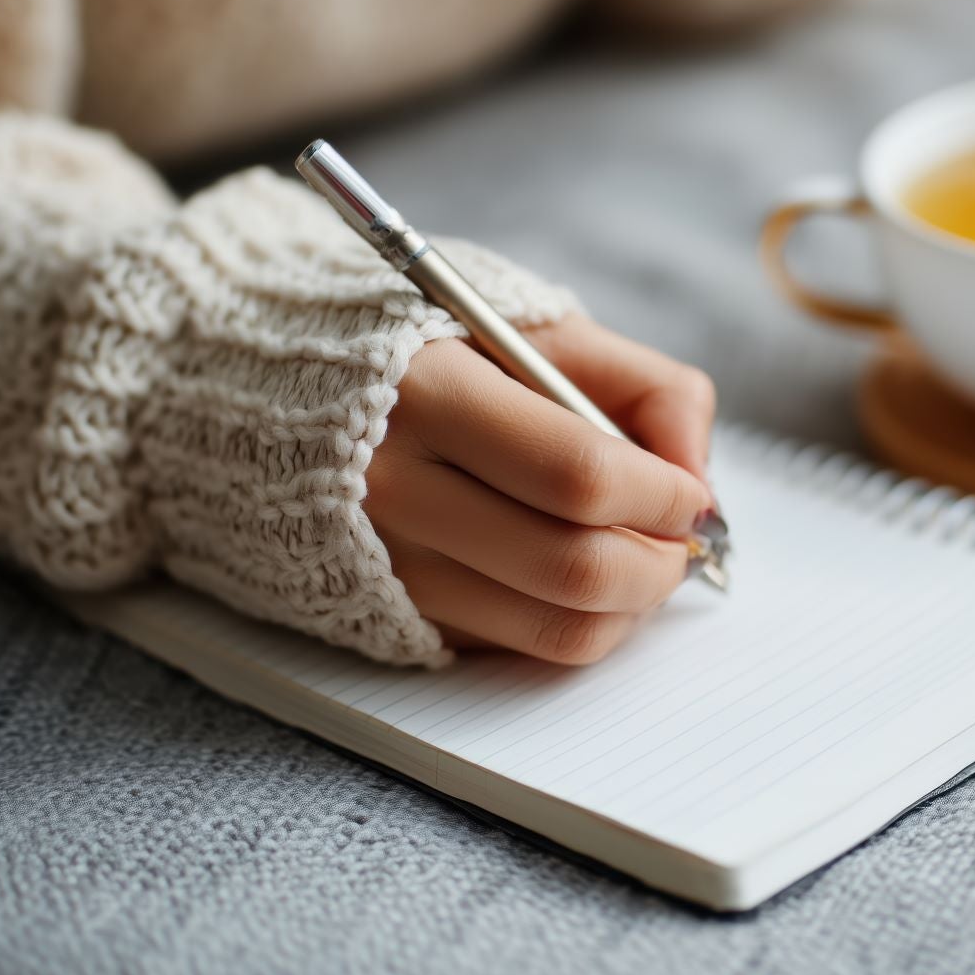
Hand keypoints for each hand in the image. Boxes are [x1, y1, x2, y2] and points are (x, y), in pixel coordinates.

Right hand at [366, 316, 715, 662]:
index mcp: (429, 393)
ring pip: (553, 626)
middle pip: (573, 567)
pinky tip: (583, 580)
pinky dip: (579, 624)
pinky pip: (517, 645)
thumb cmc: (436, 352)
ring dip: (631, 607)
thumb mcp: (541, 328)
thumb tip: (698, 478)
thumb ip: (647, 387)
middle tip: (684, 540)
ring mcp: (387, 562)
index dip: (662, 496)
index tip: (693, 494)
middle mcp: (394, 488)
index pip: (578, 475)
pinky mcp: (391, 613)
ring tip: (645, 561)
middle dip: (660, 564)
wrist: (276, 391)